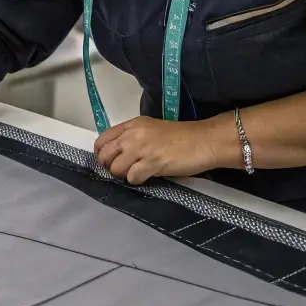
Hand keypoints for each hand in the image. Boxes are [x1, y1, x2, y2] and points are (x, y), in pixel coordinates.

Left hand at [94, 115, 232, 184]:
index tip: (108, 161)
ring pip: (116, 168)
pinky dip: (137, 180)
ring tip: (136, 173)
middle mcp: (133, 135)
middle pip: (105, 155)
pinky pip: (132, 177)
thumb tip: (117, 153)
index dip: (101, 153)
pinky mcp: (152, 163)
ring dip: (123, 175)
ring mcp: (142, 149)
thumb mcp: (152, 130)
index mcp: (132, 125)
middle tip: (121, 170)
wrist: (203, 141)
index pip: (103, 139)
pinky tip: (147, 176)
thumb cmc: (181, 137)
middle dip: (109, 166)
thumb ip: (133, 137)